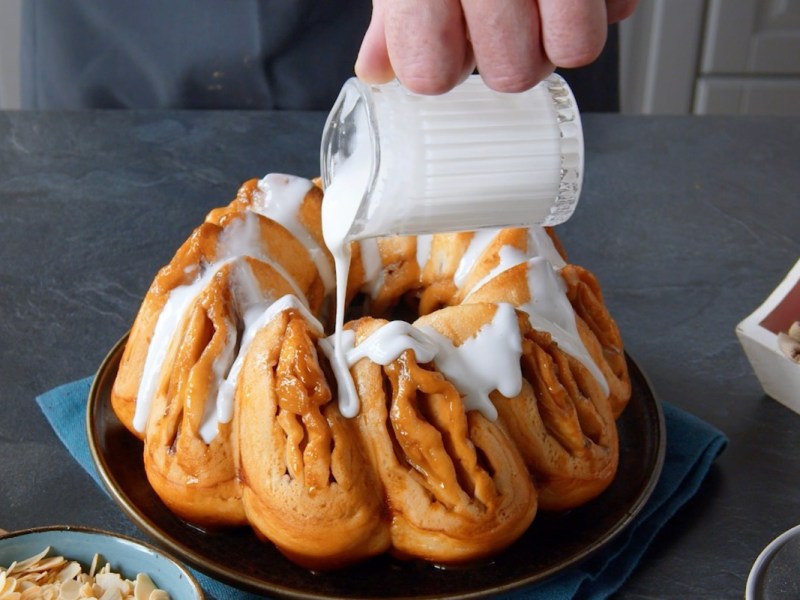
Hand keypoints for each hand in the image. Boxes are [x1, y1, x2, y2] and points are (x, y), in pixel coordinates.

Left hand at [355, 0, 637, 94]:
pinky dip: (603, 2)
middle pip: (513, 74)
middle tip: (500, 29)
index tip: (440, 54)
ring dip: (560, 39)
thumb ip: (395, 13)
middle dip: (508, 60)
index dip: (437, 71)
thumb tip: (375, 71)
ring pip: (577, 49)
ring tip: (542, 10)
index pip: (431, 75)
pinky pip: (620, 7)